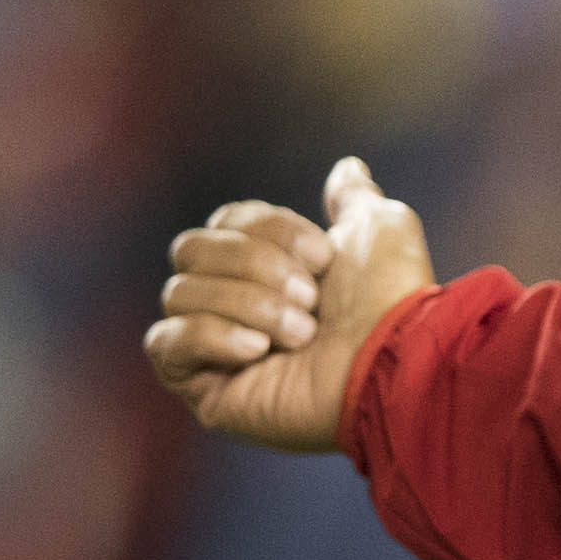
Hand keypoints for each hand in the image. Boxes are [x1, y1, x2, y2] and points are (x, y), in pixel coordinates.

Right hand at [144, 159, 437, 453]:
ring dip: (248, 304)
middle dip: (254, 264)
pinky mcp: (205, 392)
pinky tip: (259, 350)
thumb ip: (356, 199)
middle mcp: (236, 307)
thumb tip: (347, 168)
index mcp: (269, 268)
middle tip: (311, 298)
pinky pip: (164, 343)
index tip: (324, 256)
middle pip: (189, 249)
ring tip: (302, 333)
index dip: (270, 230)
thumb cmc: (392, 299)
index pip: (224, 221)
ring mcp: (216, 352)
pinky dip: (210, 335)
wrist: (395, 364)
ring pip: (178, 293)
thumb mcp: (379, 228)